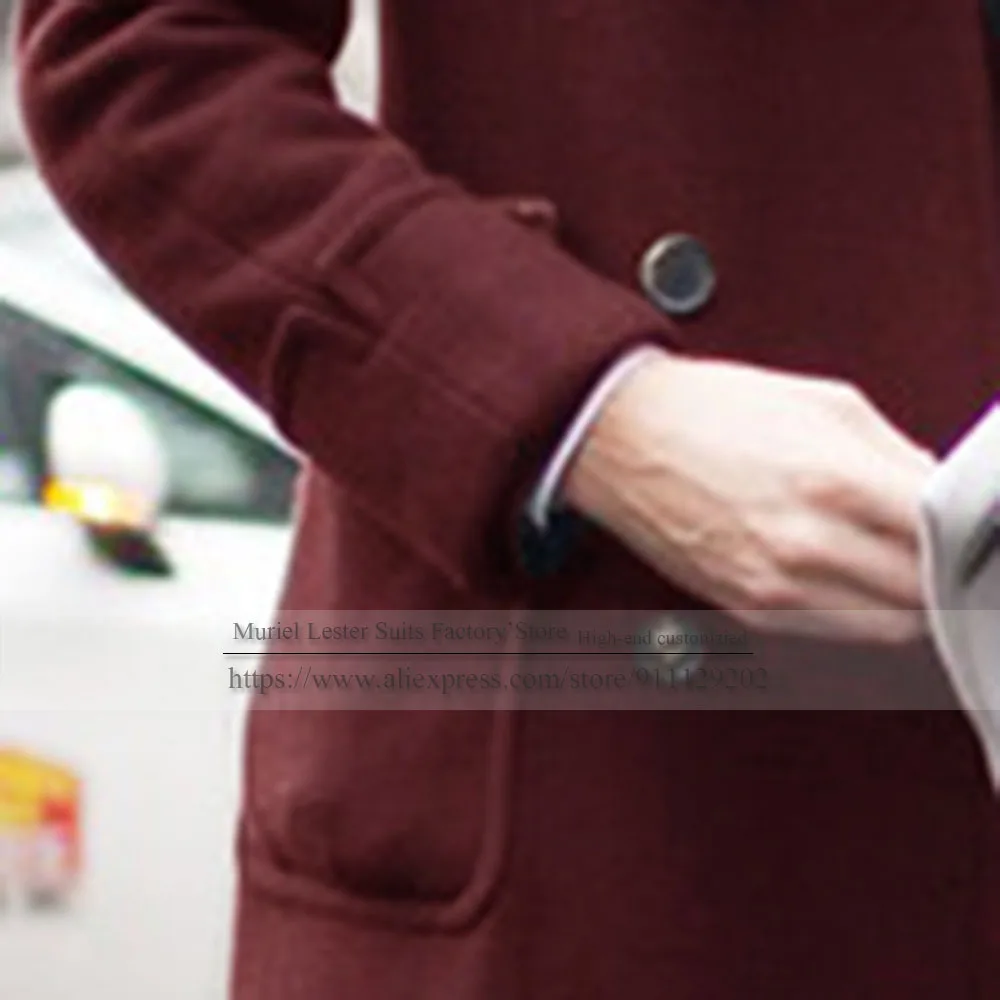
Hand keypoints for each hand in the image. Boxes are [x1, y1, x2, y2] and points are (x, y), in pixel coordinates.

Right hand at [562, 348, 936, 642]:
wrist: (620, 439)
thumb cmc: (708, 411)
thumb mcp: (823, 401)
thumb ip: (896, 449)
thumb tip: (934, 488)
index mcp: (833, 480)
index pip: (944, 535)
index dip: (966, 531)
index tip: (966, 523)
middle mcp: (805, 544)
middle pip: (924, 594)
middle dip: (940, 570)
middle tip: (935, 544)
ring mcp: (774, 586)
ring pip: (887, 628)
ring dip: (903, 599)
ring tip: (892, 562)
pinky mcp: (749, 609)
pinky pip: (834, 633)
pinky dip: (855, 612)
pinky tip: (845, 574)